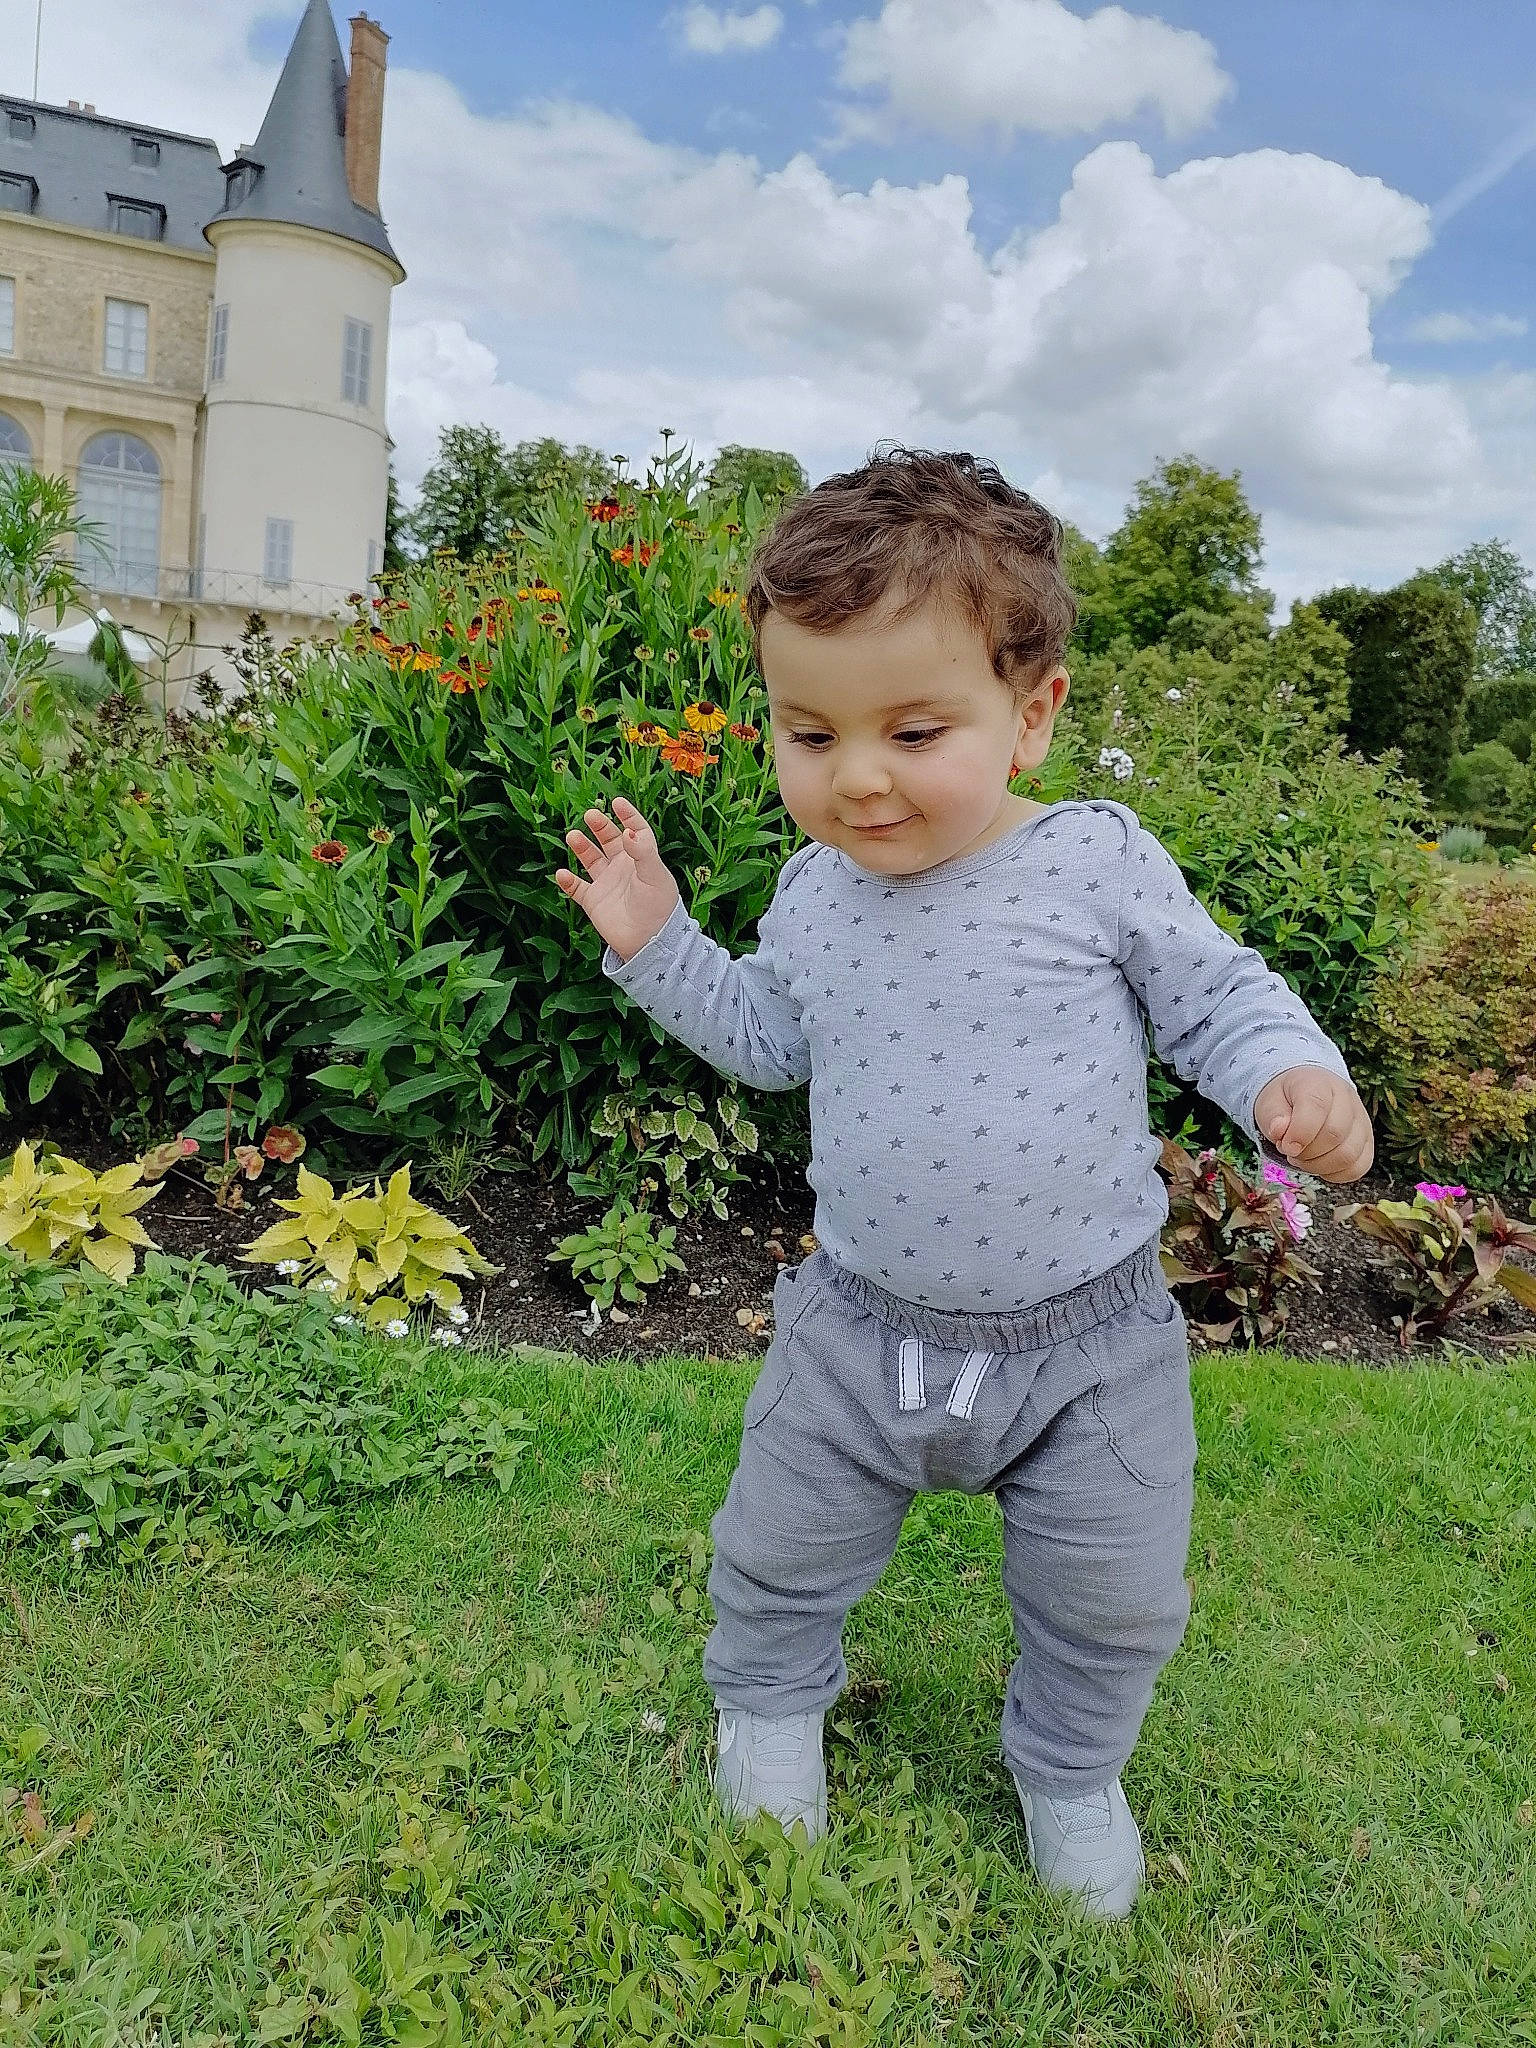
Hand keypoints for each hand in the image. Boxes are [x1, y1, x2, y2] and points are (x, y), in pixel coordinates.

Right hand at [553, 796, 681, 963]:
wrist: (650, 943)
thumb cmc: (659, 907)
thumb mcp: (655, 876)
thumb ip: (643, 851)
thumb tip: (628, 831)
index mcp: (641, 859)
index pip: (635, 831)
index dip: (628, 816)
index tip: (617, 802)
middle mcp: (623, 867)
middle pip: (609, 839)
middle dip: (600, 826)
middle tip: (590, 815)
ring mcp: (607, 884)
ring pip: (590, 858)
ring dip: (581, 847)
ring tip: (573, 836)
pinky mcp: (593, 901)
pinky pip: (576, 888)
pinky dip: (567, 881)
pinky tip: (563, 873)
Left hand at [1254, 1066, 1373, 1181]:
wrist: (1303, 1095)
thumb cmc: (1286, 1101)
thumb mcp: (1270, 1102)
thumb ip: (1273, 1116)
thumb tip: (1280, 1131)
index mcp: (1319, 1083)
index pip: (1316, 1107)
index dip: (1299, 1133)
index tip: (1285, 1146)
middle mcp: (1347, 1099)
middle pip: (1335, 1134)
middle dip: (1306, 1152)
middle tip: (1290, 1151)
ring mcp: (1361, 1121)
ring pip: (1349, 1155)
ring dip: (1319, 1165)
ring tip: (1303, 1158)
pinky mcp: (1367, 1142)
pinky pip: (1359, 1167)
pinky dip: (1336, 1174)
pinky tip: (1319, 1165)